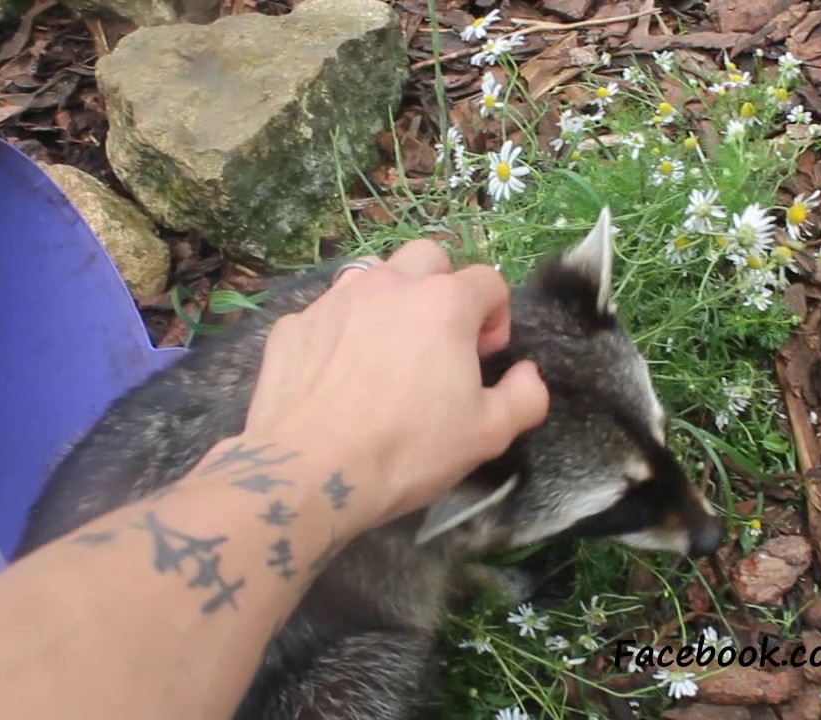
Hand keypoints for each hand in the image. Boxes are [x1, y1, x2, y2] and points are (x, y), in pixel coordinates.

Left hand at [244, 240, 549, 526]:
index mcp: (444, 303)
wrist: (310, 471)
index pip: (488, 281)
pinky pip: (328, 312)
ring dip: (390, 300)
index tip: (484, 357)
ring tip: (387, 350)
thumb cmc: (408, 450)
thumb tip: (526, 374)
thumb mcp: (488, 434)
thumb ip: (524, 396)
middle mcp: (389, 284)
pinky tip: (338, 375)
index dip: (496, 317)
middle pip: (428, 258)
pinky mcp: (294, 324)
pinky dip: (341, 331)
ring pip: (373, 275)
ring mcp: (335, 299)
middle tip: (439, 340)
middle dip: (442, 288)